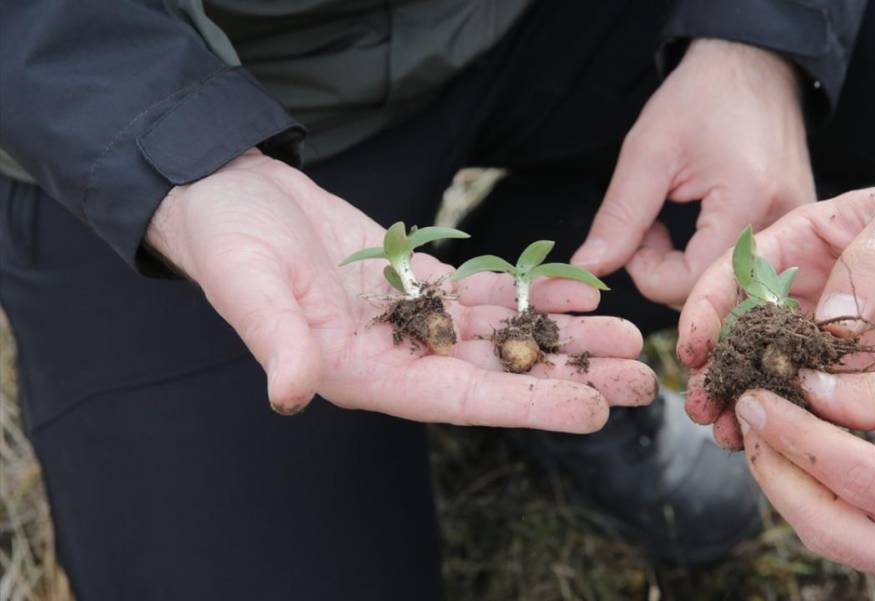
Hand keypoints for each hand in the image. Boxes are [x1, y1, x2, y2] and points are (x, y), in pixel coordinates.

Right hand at [147, 150, 656, 430]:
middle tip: (643, 377)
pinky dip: (535, 290)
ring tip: (628, 334)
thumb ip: (278, 342)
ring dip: (567, 334)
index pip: (462, 400)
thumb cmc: (230, 245)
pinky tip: (580, 285)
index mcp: (367, 373)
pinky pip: (490, 292)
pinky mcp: (421, 282)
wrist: (229, 196)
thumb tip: (288, 394)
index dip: (530, 406)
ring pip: (507, 333)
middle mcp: (402, 355)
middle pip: (503, 374)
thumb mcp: (250, 290)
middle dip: (572, 374)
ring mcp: (416, 319)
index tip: (596, 410)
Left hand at [572, 39, 814, 306]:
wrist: (754, 66)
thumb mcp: (647, 151)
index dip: (647, 273)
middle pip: (714, 293)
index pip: (692, 284)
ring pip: (730, 286)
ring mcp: (796, 228)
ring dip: (688, 268)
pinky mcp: (797, 229)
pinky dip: (712, 260)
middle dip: (667, 273)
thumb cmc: (700, 98)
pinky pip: (749, 269)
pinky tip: (700, 226)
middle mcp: (784, 222)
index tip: (634, 239)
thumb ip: (619, 217)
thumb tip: (588, 268)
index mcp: (748, 200)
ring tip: (673, 224)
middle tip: (649, 229)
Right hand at [679, 121, 874, 447]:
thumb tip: (828, 324)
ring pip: (774, 373)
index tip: (693, 349)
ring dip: (748, 402)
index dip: (706, 311)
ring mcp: (828, 336)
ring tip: (726, 435)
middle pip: (744, 334)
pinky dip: (797, 421)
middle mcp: (804, 293)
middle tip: (702, 406)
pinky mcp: (860, 371)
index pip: (736, 276)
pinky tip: (779, 443)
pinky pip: (821, 399)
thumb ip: (868, 263)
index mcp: (801, 245)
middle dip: (718, 370)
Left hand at [733, 372, 874, 599]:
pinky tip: (808, 463)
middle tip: (749, 416)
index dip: (793, 433)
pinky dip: (822, 504)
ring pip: (833, 542)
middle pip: (824, 525)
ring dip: (790, 489)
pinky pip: (856, 545)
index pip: (850, 473)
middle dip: (774, 469)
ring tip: (770, 434)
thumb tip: (810, 389)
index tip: (754, 396)